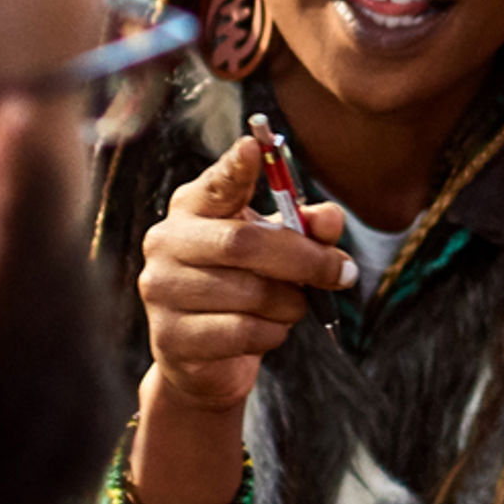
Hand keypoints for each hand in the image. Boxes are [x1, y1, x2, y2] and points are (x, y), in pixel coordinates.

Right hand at [136, 134, 355, 417]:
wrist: (205, 357)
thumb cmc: (247, 286)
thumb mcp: (281, 250)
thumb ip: (308, 229)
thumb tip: (329, 217)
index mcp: (194, 209)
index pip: (215, 183)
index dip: (236, 167)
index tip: (254, 146)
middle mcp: (166, 242)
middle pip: (245, 242)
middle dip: (305, 259)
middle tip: (343, 272)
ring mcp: (161, 290)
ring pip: (251, 292)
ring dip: (292, 303)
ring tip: (292, 306)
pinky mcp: (170, 337)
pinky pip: (244, 331)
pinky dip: (273, 333)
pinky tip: (266, 330)